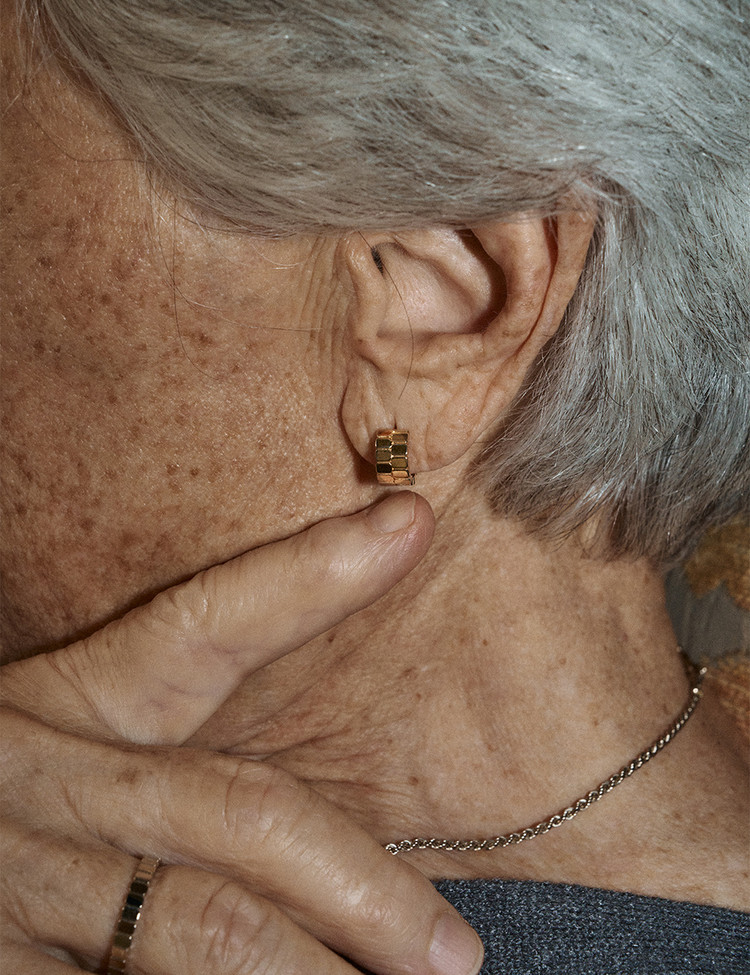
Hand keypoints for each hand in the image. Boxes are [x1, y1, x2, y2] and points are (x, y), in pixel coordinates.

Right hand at [0, 493, 483, 974]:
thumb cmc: (5, 798)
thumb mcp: (65, 742)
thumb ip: (168, 758)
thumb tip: (301, 806)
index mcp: (79, 700)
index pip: (205, 625)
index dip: (308, 578)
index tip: (408, 525)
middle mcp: (56, 781)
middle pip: (243, 811)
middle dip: (362, 886)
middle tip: (450, 953)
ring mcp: (26, 883)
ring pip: (208, 928)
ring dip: (310, 974)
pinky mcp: (5, 974)